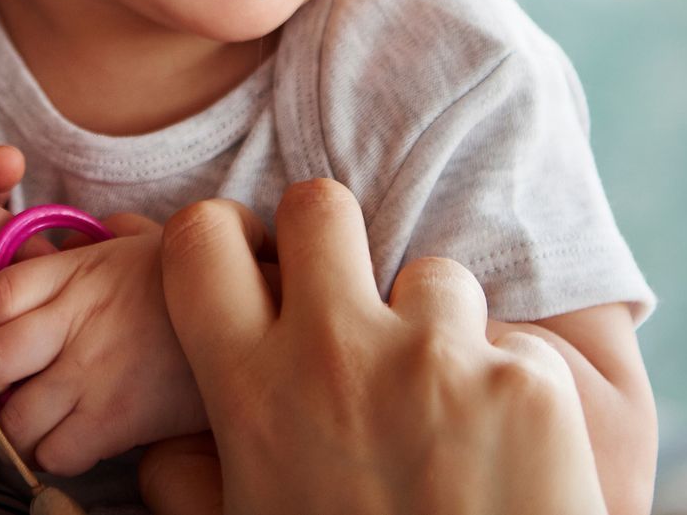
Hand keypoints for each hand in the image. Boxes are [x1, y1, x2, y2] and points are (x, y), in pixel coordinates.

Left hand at [0, 212, 206, 475]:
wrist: (255, 310)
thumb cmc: (190, 280)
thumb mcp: (133, 244)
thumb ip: (83, 243)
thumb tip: (52, 245)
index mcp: (73, 274)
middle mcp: (74, 322)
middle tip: (7, 382)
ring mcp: (93, 374)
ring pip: (13, 419)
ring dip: (19, 424)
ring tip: (41, 416)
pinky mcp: (117, 420)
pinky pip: (55, 453)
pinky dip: (54, 453)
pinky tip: (73, 436)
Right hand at [141, 181, 607, 514]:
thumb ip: (193, 479)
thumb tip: (160, 448)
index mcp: (253, 392)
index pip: (202, 239)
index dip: (225, 240)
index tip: (253, 269)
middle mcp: (336, 353)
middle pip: (320, 205)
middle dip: (332, 241)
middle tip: (351, 298)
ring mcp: (437, 358)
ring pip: (432, 276)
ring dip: (438, 327)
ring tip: (445, 411)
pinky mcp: (526, 381)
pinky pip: (514, 345)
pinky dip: (511, 388)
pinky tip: (505, 456)